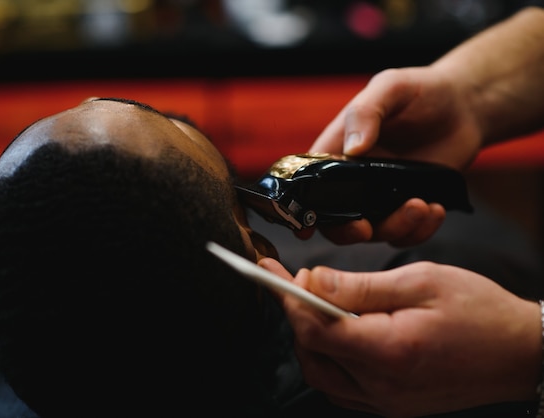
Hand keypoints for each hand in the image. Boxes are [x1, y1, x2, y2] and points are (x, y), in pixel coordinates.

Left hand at [259, 257, 540, 417]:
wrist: (522, 353)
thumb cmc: (479, 310)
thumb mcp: (420, 281)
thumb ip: (359, 286)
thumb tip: (311, 281)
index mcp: (390, 352)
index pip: (315, 330)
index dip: (288, 298)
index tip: (274, 271)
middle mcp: (383, 388)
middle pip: (312, 353)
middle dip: (295, 314)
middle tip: (293, 282)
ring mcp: (387, 403)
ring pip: (322, 373)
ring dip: (308, 338)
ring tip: (313, 304)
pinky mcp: (392, 406)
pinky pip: (342, 387)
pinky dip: (328, 359)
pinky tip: (335, 333)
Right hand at [303, 66, 480, 245]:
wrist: (465, 105)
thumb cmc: (421, 90)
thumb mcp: (390, 87)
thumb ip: (366, 113)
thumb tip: (353, 149)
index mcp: (338, 152)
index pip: (309, 186)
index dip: (303, 210)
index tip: (307, 228)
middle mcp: (354, 180)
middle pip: (336, 220)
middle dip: (348, 231)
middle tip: (366, 227)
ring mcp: (382, 196)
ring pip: (375, 231)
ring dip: (395, 228)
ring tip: (421, 206)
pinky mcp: (409, 206)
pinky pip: (406, 233)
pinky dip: (419, 231)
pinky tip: (435, 210)